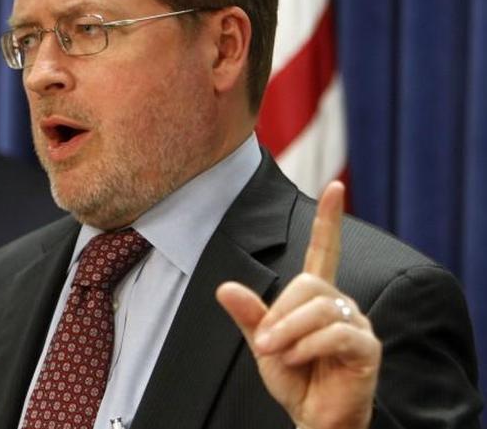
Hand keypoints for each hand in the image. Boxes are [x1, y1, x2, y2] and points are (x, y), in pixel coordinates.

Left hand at [216, 181, 380, 428]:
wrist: (313, 416)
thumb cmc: (294, 377)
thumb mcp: (262, 343)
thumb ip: (248, 316)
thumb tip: (225, 287)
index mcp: (315, 297)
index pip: (323, 250)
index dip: (328, 219)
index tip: (335, 186)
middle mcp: (341, 303)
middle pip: (309, 284)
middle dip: (280, 313)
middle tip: (264, 343)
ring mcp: (358, 324)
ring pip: (321, 307)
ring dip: (290, 332)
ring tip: (278, 354)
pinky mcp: (367, 348)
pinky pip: (337, 333)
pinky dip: (309, 345)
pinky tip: (297, 358)